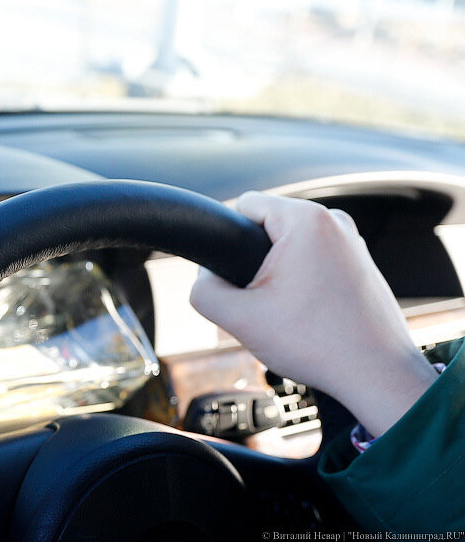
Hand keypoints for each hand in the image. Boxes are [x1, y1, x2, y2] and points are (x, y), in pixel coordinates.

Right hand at [190, 192, 437, 435]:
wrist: (376, 375)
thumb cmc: (319, 345)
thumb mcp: (238, 319)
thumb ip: (203, 290)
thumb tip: (204, 278)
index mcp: (306, 220)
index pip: (244, 205)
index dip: (229, 241)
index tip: (240, 277)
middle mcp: (334, 221)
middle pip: (267, 226)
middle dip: (256, 262)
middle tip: (265, 302)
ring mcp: (352, 241)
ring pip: (290, 246)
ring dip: (279, 274)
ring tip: (289, 312)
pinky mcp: (360, 262)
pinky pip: (314, 260)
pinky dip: (303, 282)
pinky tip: (309, 315)